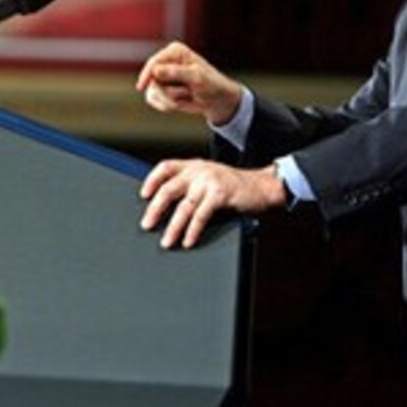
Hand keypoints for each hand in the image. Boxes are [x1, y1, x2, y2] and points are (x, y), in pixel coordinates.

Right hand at [135, 41, 242, 125]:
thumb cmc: (210, 84)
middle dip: (169, 92)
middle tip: (187, 91)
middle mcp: (166, 61)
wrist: (216, 99)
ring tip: (186, 95)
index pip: (155, 62)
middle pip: (152, 80)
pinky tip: (179, 103)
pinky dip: (165, 105)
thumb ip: (176, 73)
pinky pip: (153, 100)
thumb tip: (156, 70)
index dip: (147, 74)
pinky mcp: (160, 88)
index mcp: (175, 51)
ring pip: (153, 92)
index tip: (141, 87)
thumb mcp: (197, 77)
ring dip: (170, 100)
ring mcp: (162, 75)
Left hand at [139, 159, 285, 248]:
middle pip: (169, 189)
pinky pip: (201, 215)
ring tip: (167, 241)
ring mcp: (209, 181)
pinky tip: (188, 240)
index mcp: (194, 165)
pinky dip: (192, 230)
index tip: (143, 195)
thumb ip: (191, 187)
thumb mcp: (210, 179)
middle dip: (155, 209)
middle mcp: (199, 171)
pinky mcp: (220, 194)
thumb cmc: (235, 187)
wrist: (262, 186)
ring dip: (173, 226)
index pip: (166, 167)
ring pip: (184, 206)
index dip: (152, 180)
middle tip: (147, 224)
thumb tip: (168, 208)